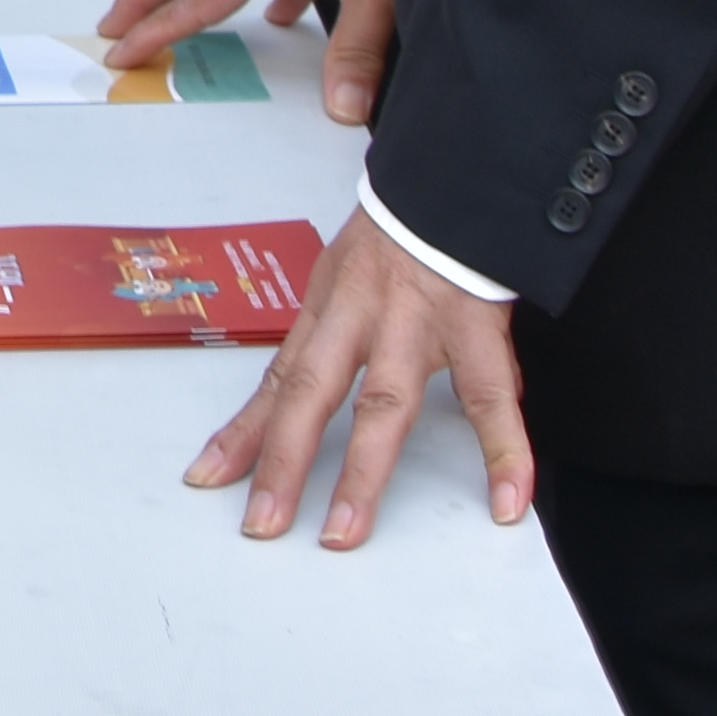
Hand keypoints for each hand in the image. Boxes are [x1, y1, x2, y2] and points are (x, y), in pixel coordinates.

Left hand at [187, 207, 531, 546]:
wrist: (457, 185)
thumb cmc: (394, 241)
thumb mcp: (338, 277)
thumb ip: (320, 338)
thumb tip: (282, 399)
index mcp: (326, 310)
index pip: (277, 381)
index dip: (242, 431)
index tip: (208, 479)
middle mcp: (360, 318)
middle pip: (311, 393)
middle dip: (284, 460)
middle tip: (262, 522)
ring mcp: (417, 325)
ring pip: (385, 404)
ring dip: (364, 473)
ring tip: (345, 530)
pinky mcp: (475, 328)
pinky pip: (492, 397)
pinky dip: (505, 452)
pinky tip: (507, 500)